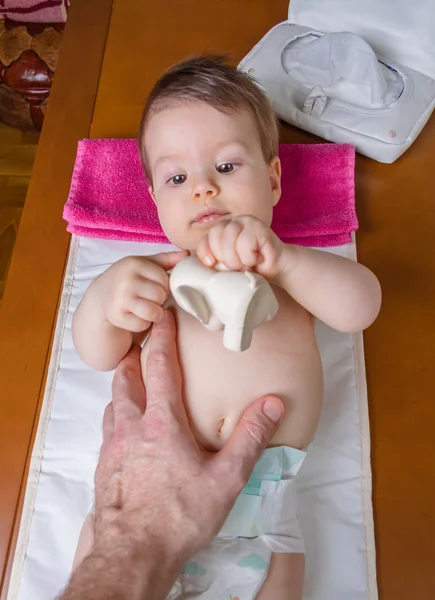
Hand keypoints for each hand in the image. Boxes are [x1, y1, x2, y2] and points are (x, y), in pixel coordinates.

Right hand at [94, 251, 187, 332]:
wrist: (100, 296)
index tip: (156, 286)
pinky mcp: (117, 317)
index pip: (165, 279)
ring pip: (154, 312)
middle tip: (150, 298)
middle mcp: (126, 280)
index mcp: (134, 264)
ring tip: (147, 307)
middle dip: (159, 299)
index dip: (165, 285)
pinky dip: (142, 323)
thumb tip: (187, 255)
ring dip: (153, 313)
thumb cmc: (129, 278)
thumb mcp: (144, 265)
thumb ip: (167, 260)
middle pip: (160, 296)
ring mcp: (120, 299)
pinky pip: (142, 324)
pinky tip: (135, 315)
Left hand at [94, 310, 284, 568]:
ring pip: (112, 401)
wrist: (131, 555)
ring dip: (123, 384)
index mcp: (161, 422)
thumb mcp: (226, 479)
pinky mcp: (103, 467)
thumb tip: (272, 403)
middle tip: (143, 342)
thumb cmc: (180, 516)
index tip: (161, 315)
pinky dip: (116, 413)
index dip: (160, 336)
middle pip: (126, 377)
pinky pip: (107, 428)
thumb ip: (250, 437)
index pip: (158, 365)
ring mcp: (111, 447)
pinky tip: (126, 428)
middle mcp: (130, 426)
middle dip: (135, 356)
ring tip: (133, 379)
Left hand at [196, 215, 284, 278]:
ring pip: (230, 240)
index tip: (211, 264)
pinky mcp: (259, 226)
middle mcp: (231, 222)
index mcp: (220, 231)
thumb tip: (194, 263)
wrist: (277, 268)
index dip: (205, 253)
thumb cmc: (251, 268)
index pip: (204, 240)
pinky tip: (258, 257)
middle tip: (237, 267)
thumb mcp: (227, 266)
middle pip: (215, 237)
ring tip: (247, 264)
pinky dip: (250, 257)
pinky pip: (245, 244)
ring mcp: (246, 221)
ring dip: (238, 260)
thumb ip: (214, 261)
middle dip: (225, 258)